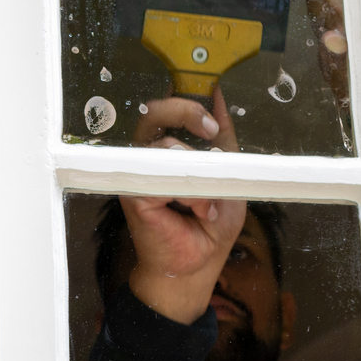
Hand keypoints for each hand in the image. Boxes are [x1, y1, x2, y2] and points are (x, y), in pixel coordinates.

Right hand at [125, 88, 246, 322]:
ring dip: (198, 172)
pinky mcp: (134, 194)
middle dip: (186, 113)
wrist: (199, 264)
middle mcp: (147, 156)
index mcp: (167, 148)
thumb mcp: (226, 173)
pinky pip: (163, 178)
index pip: (168, 107)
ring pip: (163, 146)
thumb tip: (220, 96)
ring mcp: (137, 173)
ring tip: (212, 200)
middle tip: (210, 129)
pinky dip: (191, 194)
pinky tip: (200, 211)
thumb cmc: (209, 224)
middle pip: (154, 111)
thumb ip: (222, 137)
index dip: (189, 102)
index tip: (215, 118)